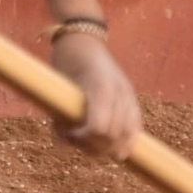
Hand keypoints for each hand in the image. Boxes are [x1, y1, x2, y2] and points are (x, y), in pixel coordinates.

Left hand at [52, 32, 140, 161]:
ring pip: (128, 132)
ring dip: (111, 146)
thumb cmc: (65, 66)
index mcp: (100, 87)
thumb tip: (63, 148)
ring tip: (94, 144)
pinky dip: (128, 138)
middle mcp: (118, 90)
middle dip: (94, 146)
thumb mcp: (57, 92)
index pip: (99, 128)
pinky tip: (119, 148)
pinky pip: (136, 123)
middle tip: (78, 142)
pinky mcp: (131, 96)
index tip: (68, 136)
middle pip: (113, 135)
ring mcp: (128, 92)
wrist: (83, 44)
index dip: (82, 140)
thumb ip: (60, 120)